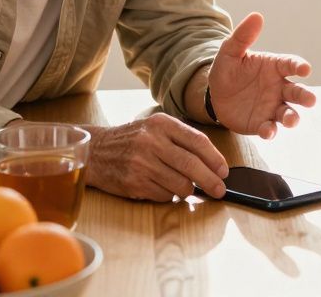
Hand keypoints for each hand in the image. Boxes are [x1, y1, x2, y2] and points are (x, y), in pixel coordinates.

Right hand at [85, 113, 228, 201]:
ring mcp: (142, 164)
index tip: (224, 171)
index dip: (215, 159)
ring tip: (185, 186)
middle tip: (220, 190)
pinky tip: (163, 187)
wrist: (96, 151)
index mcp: (161, 124)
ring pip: (181, 185)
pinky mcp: (135, 184)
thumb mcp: (155, 128)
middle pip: (192, 166)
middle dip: (211, 181)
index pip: (198, 141)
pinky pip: (164, 196)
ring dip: (188, 190)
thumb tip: (213, 163)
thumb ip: (181, 139)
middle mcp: (152, 142)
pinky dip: (169, 195)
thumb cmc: (132, 139)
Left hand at [208, 12, 316, 139]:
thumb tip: (256, 16)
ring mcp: (272, 107)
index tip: (305, 69)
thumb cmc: (227, 70)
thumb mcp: (230, 52)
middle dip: (306, 96)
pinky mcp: (261, 123)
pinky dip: (271, 131)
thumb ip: (243, 37)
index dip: (299, 66)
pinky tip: (268, 131)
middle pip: (297, 92)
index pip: (291, 65)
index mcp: (274, 67)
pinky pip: (269, 128)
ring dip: (292, 117)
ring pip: (288, 113)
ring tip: (291, 120)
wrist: (214, 94)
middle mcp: (278, 88)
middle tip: (311, 100)